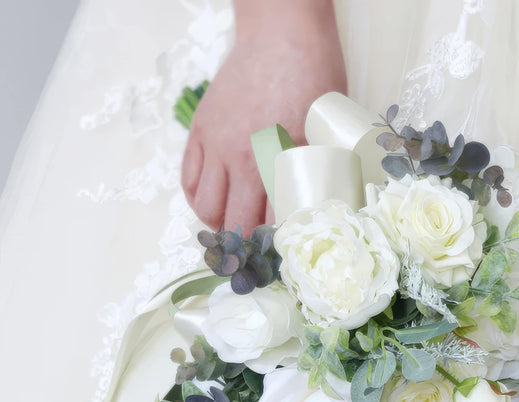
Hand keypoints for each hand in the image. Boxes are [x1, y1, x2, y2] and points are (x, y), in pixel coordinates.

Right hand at [181, 1, 346, 231]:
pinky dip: (198, 198)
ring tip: (237, 224)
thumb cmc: (315, 78)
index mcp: (279, 162)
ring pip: (205, 207)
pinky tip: (215, 200)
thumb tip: (321, 212)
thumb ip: (322, 173)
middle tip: (260, 248)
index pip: (272, 226)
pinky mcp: (200, 131)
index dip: (279, 246)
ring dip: (220, 223)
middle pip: (234, 224)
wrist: (281, 32)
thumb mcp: (330, 129)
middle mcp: (241, 159)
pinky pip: (188, 179)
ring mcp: (215, 145)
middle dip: (248, 244)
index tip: (285, 253)